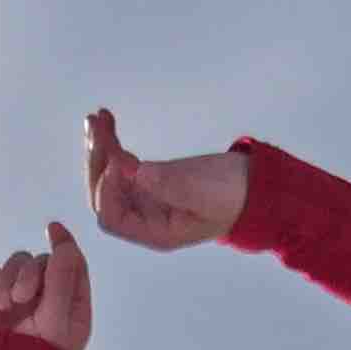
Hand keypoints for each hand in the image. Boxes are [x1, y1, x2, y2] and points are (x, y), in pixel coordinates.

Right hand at [0, 219, 89, 349]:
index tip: (52, 229)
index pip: (73, 264)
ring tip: (4, 308)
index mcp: (72, 305)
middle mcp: (47, 299)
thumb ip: (61, 280)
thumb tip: (64, 243)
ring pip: (14, 264)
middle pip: (40, 261)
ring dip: (7, 280)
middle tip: (21, 298)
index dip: (64, 243)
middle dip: (27, 273)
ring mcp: (19, 300)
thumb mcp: (56, 320)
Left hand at [83, 108, 246, 251]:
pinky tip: (108, 122)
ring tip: (97, 117)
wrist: (255, 188)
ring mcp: (147, 200)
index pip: (112, 218)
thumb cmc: (233, 195)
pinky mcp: (152, 181)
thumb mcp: (201, 190)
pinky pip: (123, 165)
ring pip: (110, 177)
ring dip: (100, 147)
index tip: (116, 160)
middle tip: (95, 127)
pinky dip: (113, 144)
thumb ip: (167, 184)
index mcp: (156, 231)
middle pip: (105, 196)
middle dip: (97, 161)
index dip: (106, 191)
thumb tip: (132, 170)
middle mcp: (146, 220)